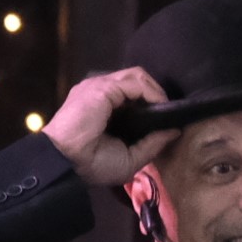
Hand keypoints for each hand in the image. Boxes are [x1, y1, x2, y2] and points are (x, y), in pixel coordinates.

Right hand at [41, 67, 180, 186]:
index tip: (166, 118)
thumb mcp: (129, 160)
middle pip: (136, 82)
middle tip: (168, 112)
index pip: (132, 95)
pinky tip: (160, 105)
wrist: (67, 162)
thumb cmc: (92, 165)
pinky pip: (135, 82)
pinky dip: (151, 92)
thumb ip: (151, 144)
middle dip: (155, 94)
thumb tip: (175, 130)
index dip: (151, 103)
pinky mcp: (103, 86)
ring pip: (137, 76)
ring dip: (155, 91)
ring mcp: (101, 87)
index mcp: (105, 109)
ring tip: (165, 108)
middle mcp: (102, 94)